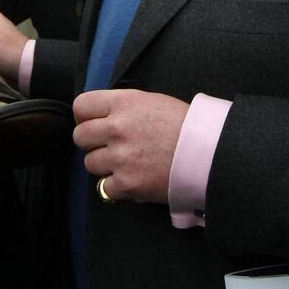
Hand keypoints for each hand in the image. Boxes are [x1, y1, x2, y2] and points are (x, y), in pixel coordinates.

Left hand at [72, 89, 189, 203]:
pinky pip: (104, 187)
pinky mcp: (127, 183)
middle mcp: (117, 128)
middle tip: (108, 145)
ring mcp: (121, 157)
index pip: (81, 106)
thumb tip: (101, 117)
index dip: (84, 116)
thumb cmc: (184, 124)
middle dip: (91, 141)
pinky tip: (132, 178)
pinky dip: (116, 186)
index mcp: (124, 103)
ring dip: (104, 164)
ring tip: (125, 162)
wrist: (208, 153)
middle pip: (80, 136)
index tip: (92, 122)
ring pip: (90, 163)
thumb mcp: (150, 101)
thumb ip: (123, 107)